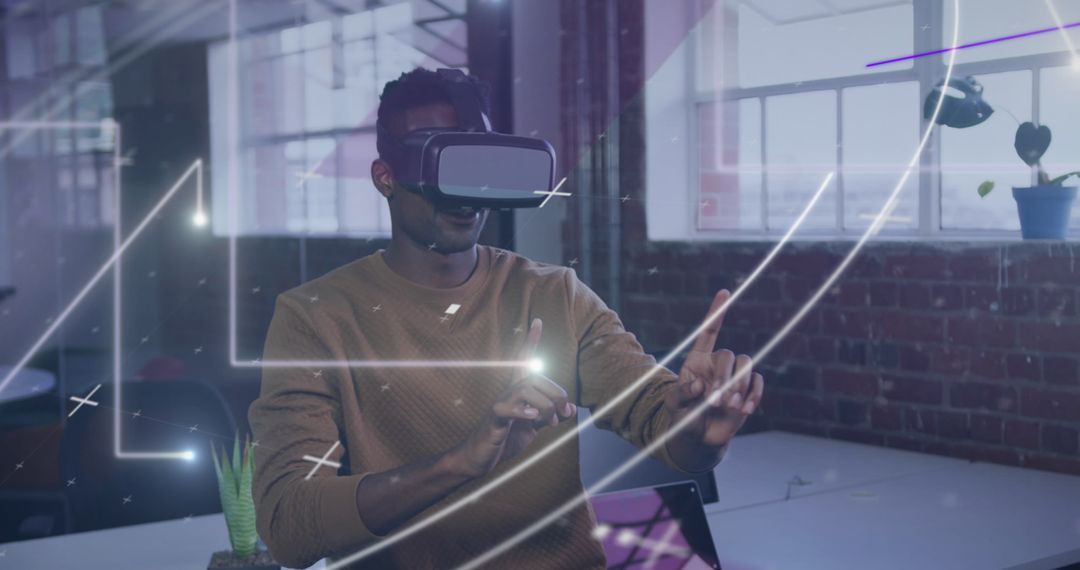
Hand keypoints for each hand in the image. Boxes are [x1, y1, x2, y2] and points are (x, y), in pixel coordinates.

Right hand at [450, 318, 576, 478]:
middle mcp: (508, 392)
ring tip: (549, 421)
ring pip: (525, 389)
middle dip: (556, 393)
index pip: (525, 361)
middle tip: (562, 415)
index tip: (538, 321)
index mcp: (518, 392)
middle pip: (534, 377)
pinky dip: (523, 412)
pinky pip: (507, 408)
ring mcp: (500, 404)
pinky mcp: (493, 419)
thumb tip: (571, 409)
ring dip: (545, 405)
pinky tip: (532, 419)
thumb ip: (551, 415)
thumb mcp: (534, 427)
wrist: (479, 458)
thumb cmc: (505, 438)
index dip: (531, 341)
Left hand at [664, 290, 763, 449]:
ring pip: (746, 365)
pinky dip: (754, 395)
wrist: (699, 439)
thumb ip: (682, 394)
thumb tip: (700, 384)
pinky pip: (758, 383)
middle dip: (724, 377)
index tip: (724, 292)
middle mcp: (716, 364)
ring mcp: (734, 377)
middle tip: (715, 400)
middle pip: (728, 355)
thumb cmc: (682, 417)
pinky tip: (744, 410)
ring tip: (728, 407)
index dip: (716, 312)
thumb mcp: (673, 406)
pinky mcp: (748, 391)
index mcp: (696, 360)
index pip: (708, 332)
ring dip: (739, 385)